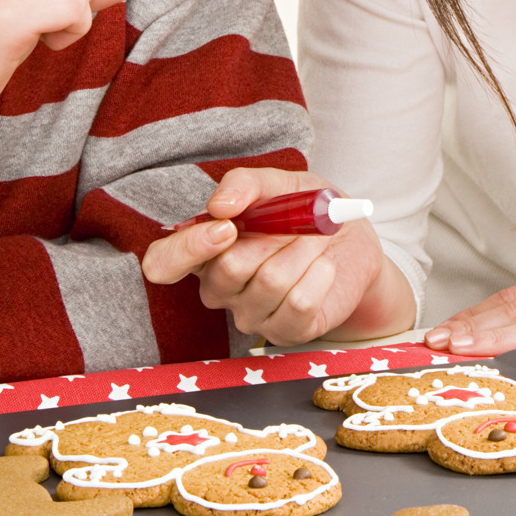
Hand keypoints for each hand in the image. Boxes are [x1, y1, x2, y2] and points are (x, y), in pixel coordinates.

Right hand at [142, 166, 415, 345]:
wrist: (353, 243)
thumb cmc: (307, 211)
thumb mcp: (279, 184)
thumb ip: (246, 184)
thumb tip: (220, 205)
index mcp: (204, 247)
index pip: (163, 263)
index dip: (187, 249)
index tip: (227, 227)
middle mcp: (218, 287)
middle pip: (227, 270)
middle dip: (276, 235)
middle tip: (304, 220)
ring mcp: (249, 314)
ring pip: (270, 282)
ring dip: (305, 250)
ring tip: (318, 239)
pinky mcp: (285, 332)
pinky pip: (299, 304)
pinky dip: (321, 275)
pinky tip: (325, 267)